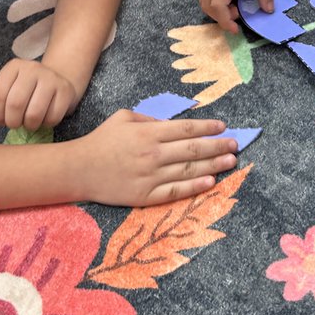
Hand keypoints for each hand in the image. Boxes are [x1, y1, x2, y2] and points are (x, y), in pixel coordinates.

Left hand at [0, 59, 78, 130]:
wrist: (59, 77)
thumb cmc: (30, 86)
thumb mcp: (12, 85)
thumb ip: (3, 99)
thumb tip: (1, 120)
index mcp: (15, 66)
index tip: (1, 121)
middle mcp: (32, 69)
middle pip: (15, 104)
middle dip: (13, 122)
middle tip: (15, 124)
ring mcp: (51, 78)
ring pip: (34, 114)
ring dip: (29, 125)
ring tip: (29, 123)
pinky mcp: (66, 90)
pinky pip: (52, 118)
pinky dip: (46, 124)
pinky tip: (44, 118)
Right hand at [73, 109, 238, 206]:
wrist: (79, 170)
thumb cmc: (102, 140)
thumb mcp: (124, 117)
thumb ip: (149, 118)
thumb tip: (174, 123)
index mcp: (148, 133)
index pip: (186, 128)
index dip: (207, 127)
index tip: (222, 126)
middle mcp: (153, 154)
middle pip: (193, 149)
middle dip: (218, 146)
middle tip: (235, 144)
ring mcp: (150, 177)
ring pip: (189, 170)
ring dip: (214, 165)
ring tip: (231, 161)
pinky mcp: (145, 196)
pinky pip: (175, 192)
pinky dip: (195, 186)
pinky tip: (211, 181)